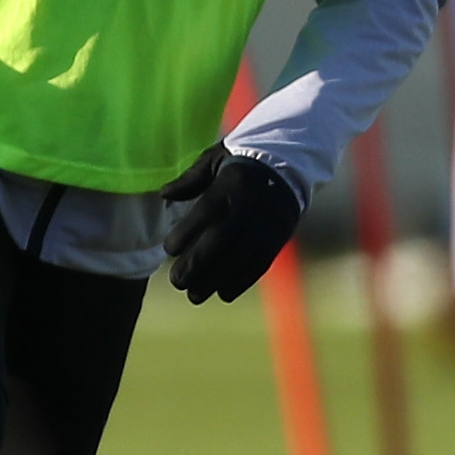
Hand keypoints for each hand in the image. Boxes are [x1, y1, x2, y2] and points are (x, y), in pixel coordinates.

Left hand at [155, 150, 305, 302]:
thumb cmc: (242, 165)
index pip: (205, 213)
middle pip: (219, 242)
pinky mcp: (276, 241)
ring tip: (194, 295)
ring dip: (214, 281)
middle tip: (176, 281)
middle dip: (195, 265)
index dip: (185, 234)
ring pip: (238, 259)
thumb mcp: (215, 160)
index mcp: (230, 185)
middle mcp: (248, 208)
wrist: (289, 167)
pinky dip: (240, 283)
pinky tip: (223, 293)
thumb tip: (165, 195)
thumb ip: (190, 179)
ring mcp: (265, 227)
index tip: (169, 250)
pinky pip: (258, 266)